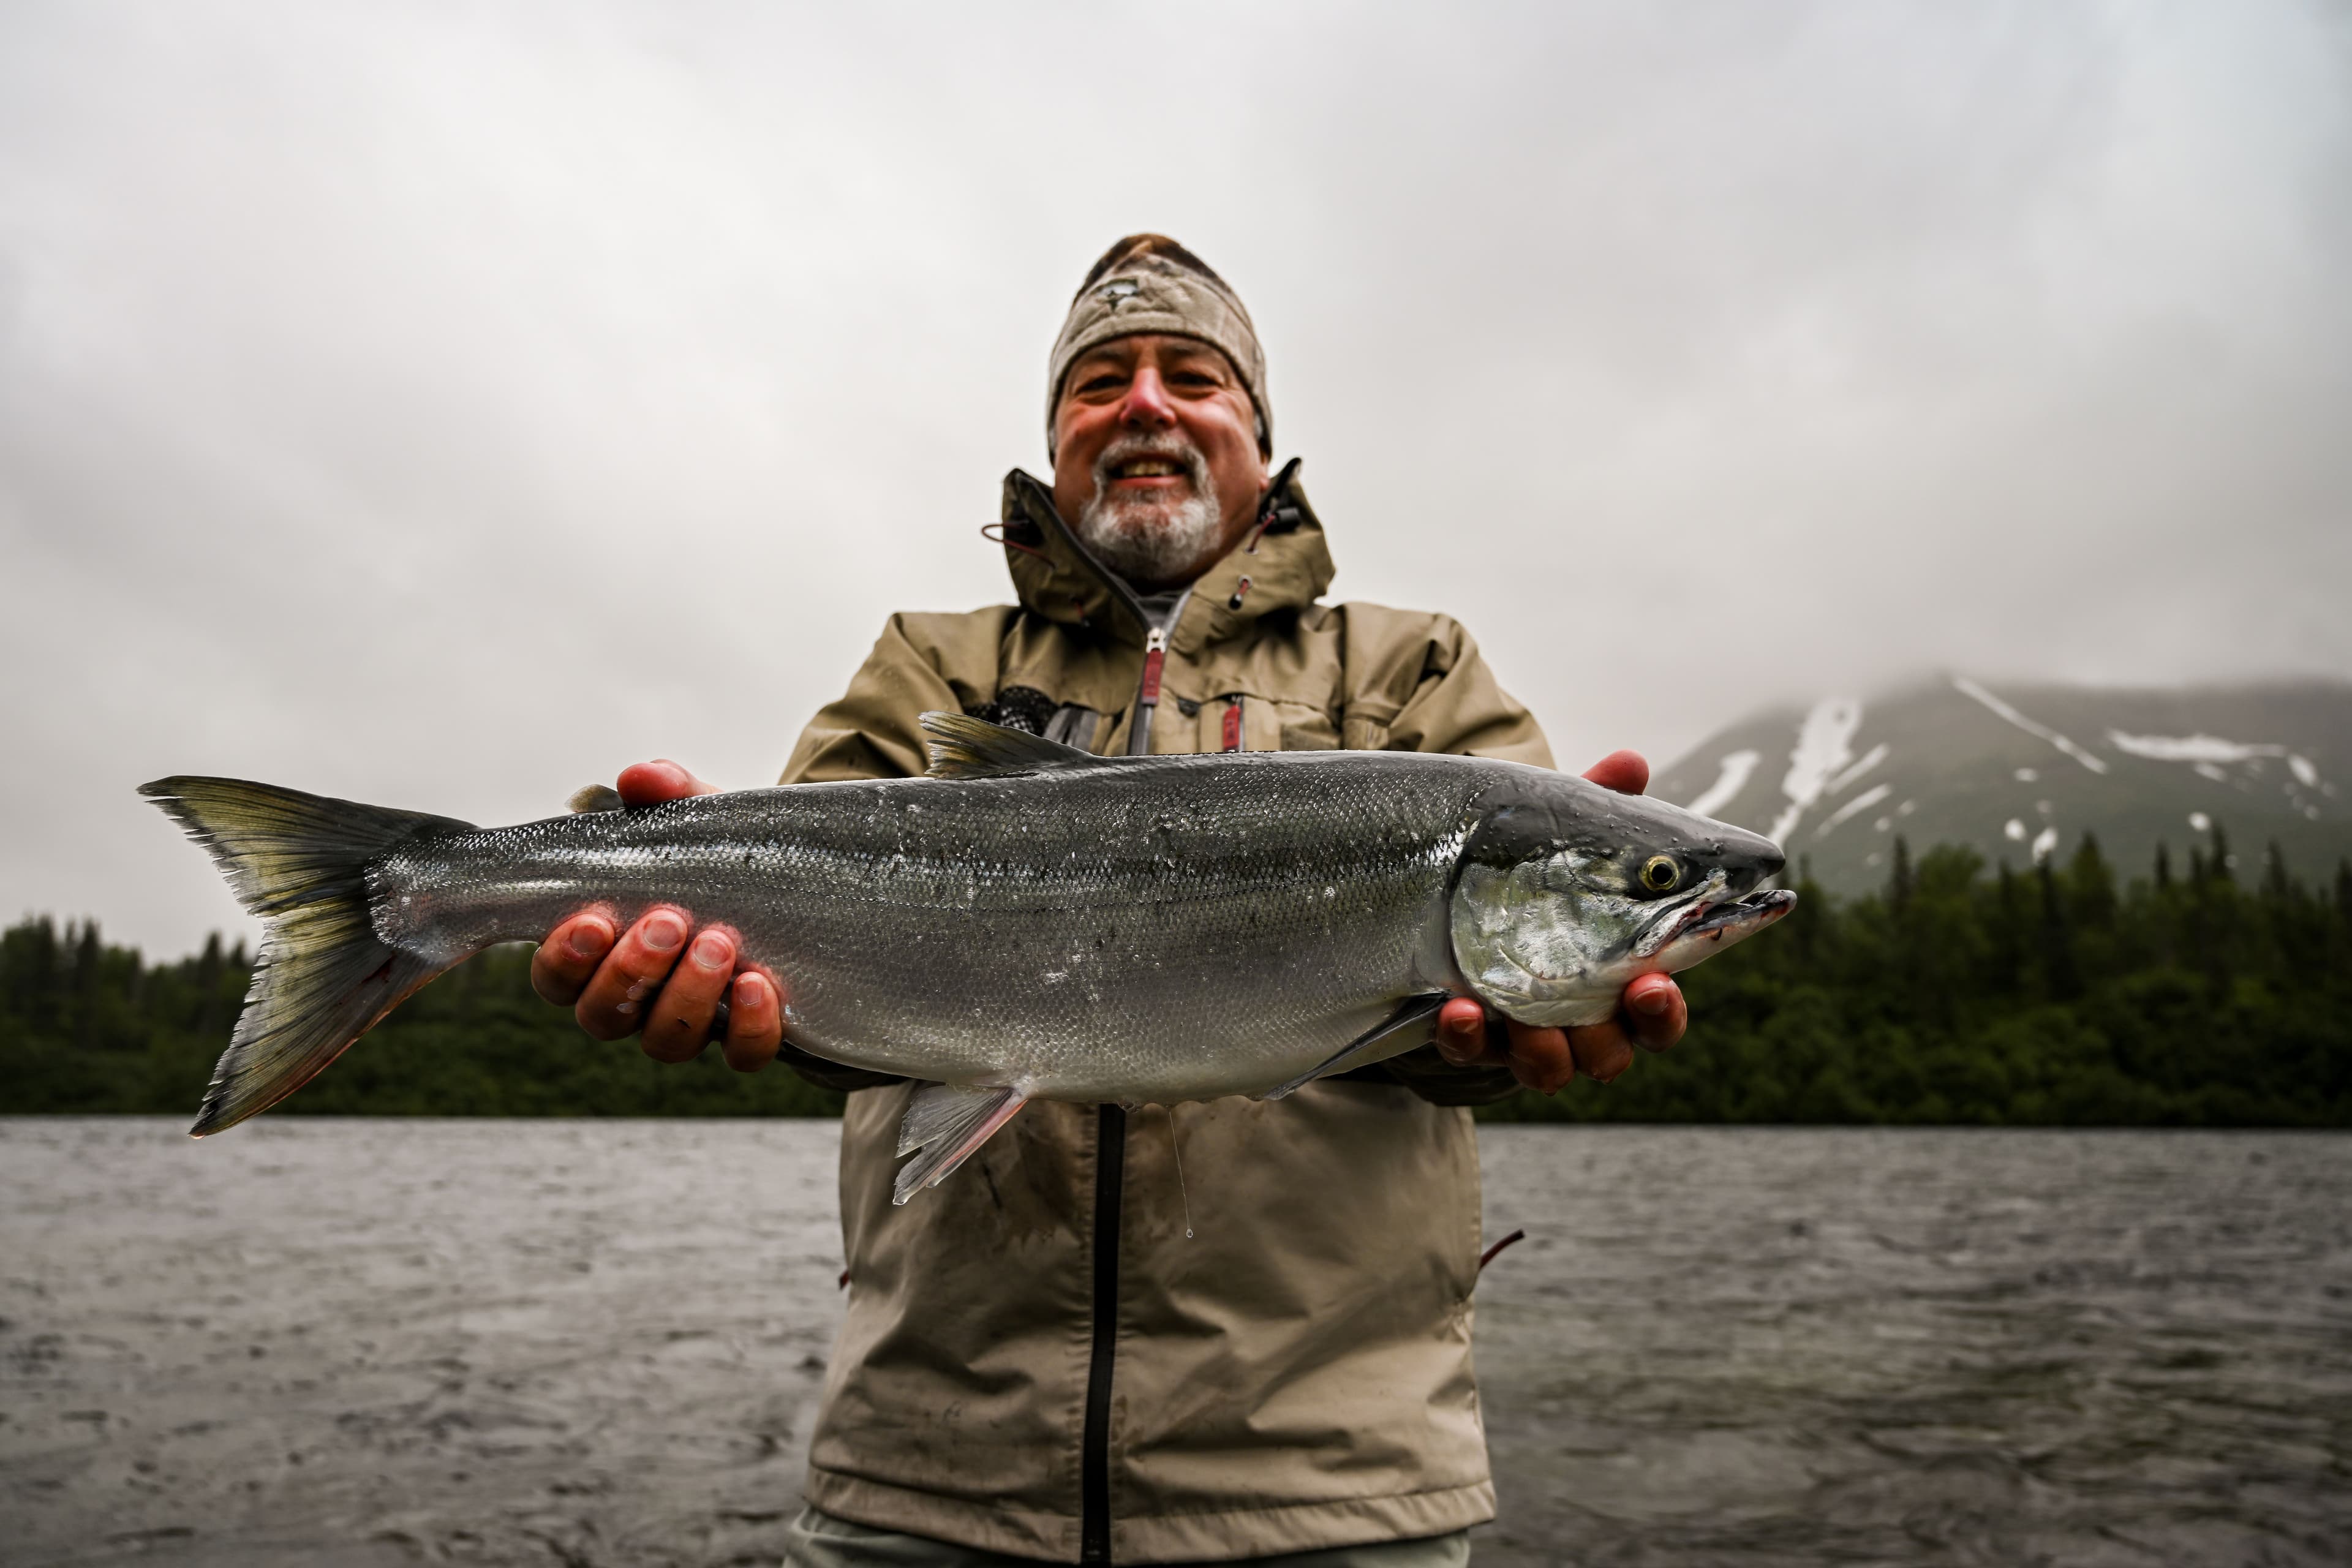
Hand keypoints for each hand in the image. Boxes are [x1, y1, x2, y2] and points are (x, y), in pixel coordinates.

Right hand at [527, 761, 786, 1072]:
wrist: (802, 882)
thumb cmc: (724, 856)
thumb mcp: (698, 819)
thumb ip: (667, 794)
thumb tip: (641, 777)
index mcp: (605, 951)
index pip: (557, 978)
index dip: (564, 959)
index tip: (593, 919)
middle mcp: (638, 999)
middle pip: (603, 1016)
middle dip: (630, 972)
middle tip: (669, 921)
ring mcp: (692, 1025)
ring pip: (664, 1041)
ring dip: (686, 994)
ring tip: (719, 943)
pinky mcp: (749, 1037)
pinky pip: (740, 1055)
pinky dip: (746, 1026)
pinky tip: (760, 984)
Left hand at [1430, 747, 1688, 1092]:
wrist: (1446, 903)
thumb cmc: (1532, 880)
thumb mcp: (1560, 841)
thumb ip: (1599, 810)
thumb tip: (1630, 763)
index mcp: (1613, 980)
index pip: (1656, 1015)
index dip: (1664, 1011)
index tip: (1656, 981)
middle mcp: (1575, 1021)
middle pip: (1611, 1055)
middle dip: (1613, 1037)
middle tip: (1609, 1000)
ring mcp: (1520, 1034)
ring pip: (1548, 1068)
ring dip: (1542, 1048)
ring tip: (1523, 1015)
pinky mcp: (1469, 1038)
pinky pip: (1471, 1053)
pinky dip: (1468, 1038)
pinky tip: (1458, 1011)